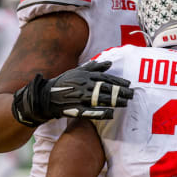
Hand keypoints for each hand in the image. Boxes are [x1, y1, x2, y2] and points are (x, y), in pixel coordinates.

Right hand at [12, 61, 133, 126]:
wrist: (44, 96)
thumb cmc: (63, 82)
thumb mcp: (77, 71)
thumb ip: (93, 67)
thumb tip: (109, 62)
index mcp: (84, 76)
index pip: (105, 78)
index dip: (117, 81)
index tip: (129, 84)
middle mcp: (83, 86)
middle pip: (105, 88)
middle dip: (120, 91)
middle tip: (132, 94)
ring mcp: (79, 97)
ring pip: (100, 99)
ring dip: (114, 101)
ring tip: (126, 103)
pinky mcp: (75, 109)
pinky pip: (90, 111)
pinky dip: (101, 112)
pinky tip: (111, 113)